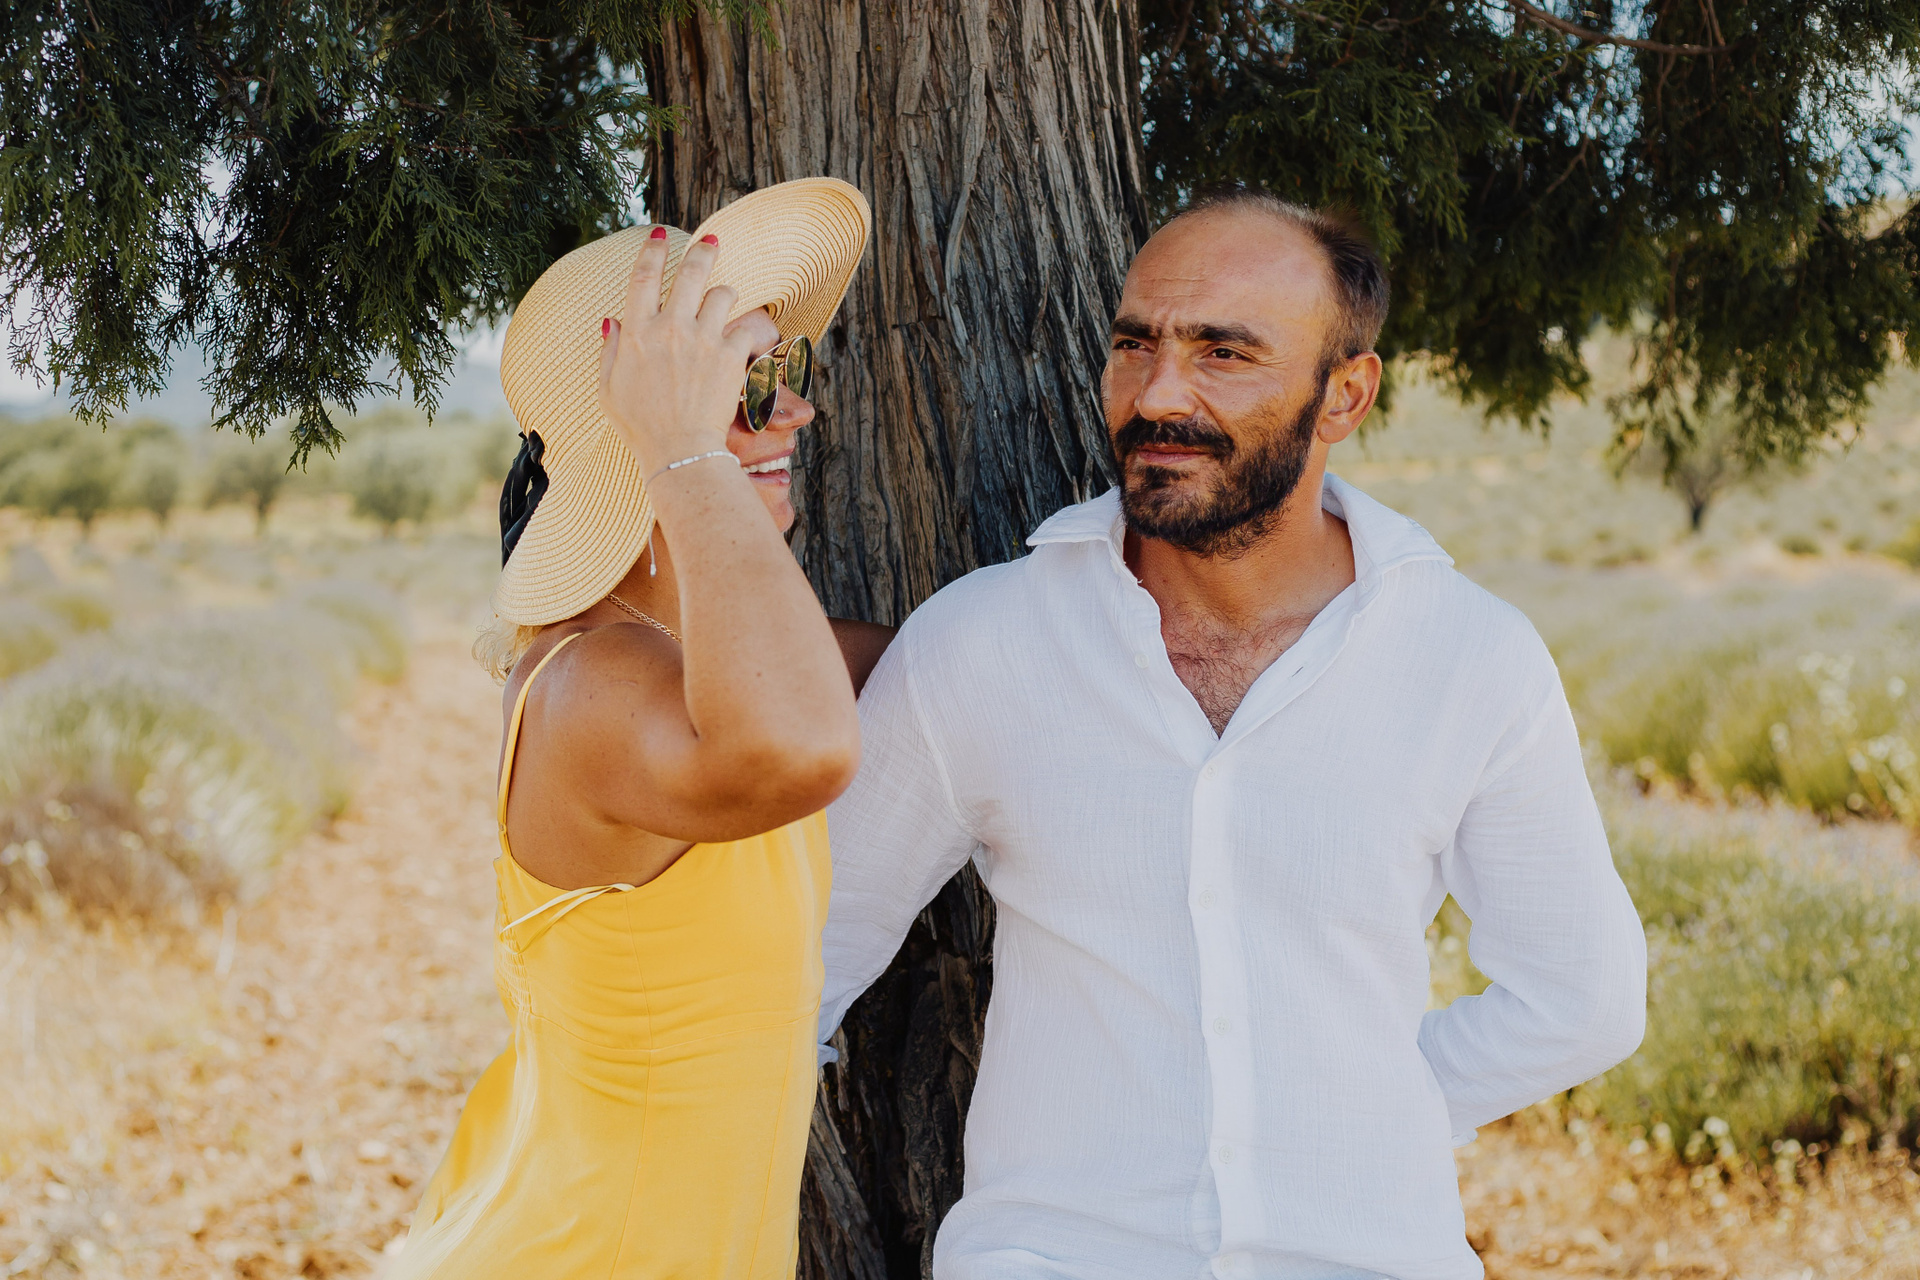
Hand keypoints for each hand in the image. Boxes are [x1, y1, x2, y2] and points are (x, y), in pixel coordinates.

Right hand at [597, 231, 769, 473]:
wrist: (679, 452)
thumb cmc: (640, 426)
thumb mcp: (609, 389)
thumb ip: (611, 350)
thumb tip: (614, 321)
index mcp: (638, 331)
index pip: (644, 275)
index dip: (653, 249)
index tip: (660, 235)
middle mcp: (671, 327)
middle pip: (691, 271)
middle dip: (702, 250)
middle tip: (710, 241)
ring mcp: (703, 339)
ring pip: (723, 294)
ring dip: (724, 294)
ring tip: (724, 301)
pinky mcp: (731, 357)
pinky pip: (744, 329)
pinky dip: (745, 333)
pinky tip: (741, 341)